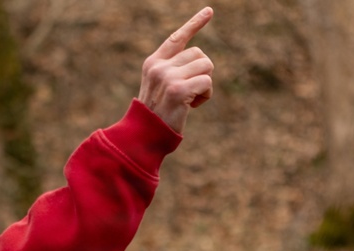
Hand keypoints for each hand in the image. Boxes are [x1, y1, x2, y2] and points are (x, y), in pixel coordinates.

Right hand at [138, 7, 214, 133]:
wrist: (144, 136)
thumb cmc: (156, 114)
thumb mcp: (159, 87)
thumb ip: (173, 70)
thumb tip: (201, 60)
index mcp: (153, 63)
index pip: (177, 38)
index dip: (194, 23)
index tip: (209, 11)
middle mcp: (159, 67)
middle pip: (199, 54)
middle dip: (202, 72)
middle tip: (190, 90)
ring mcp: (168, 77)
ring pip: (206, 66)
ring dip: (205, 84)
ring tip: (190, 98)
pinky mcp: (178, 90)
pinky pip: (207, 82)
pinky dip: (205, 95)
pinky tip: (192, 105)